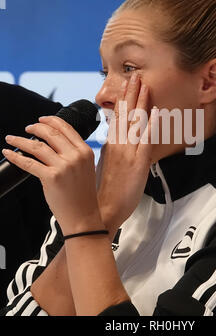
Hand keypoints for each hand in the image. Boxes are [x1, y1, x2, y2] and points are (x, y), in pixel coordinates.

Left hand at [2, 117, 101, 235]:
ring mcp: (63, 167)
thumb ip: (75, 154)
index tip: (41, 119)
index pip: (66, 128)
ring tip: (13, 139)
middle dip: (36, 127)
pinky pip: (29, 163)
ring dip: (21, 140)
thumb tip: (55, 143)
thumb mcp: (86, 169)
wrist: (83, 217)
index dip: (51, 120)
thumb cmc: (83, 196)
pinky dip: (16, 157)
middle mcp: (75, 156)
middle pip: (51, 134)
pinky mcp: (51, 178)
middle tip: (27, 128)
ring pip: (37, 146)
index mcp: (86, 152)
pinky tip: (9, 153)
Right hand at [96, 74, 157, 236]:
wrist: (104, 208)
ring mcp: (129, 152)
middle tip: (135, 76)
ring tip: (144, 85)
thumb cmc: (104, 189)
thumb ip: (111, 147)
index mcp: (111, 144)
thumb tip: (114, 136)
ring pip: (135, 123)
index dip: (123, 100)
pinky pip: (146, 141)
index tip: (126, 85)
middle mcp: (119, 145)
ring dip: (140, 103)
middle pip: (126, 114)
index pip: (117, 117)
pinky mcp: (139, 163)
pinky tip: (157, 113)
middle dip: (131, 94)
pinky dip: (151, 126)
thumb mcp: (104, 163)